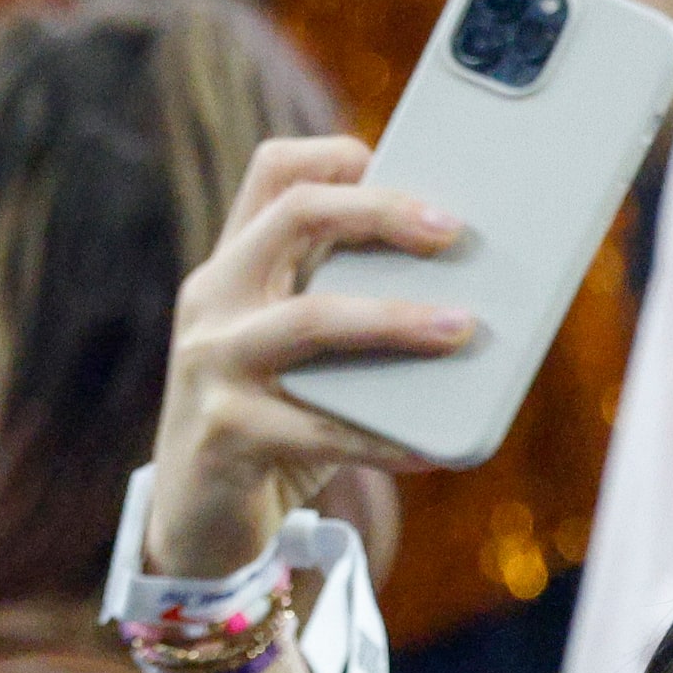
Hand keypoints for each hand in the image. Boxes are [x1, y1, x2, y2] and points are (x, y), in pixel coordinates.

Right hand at [145, 137, 474, 578]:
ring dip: (396, 321)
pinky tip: (437, 449)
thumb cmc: (275, 420)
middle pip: (295, 217)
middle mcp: (215, 301)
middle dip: (381, 212)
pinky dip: (388, 439)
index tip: (405, 160)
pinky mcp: (226, 435)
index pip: (275, 173)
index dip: (339, 155)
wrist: (199, 517)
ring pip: (311, 319)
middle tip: (456, 230)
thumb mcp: (301, 351)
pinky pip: (322, 430)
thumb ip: (350, 306)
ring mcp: (212, 365)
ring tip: (464, 329)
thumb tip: (472, 289)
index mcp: (236, 266)